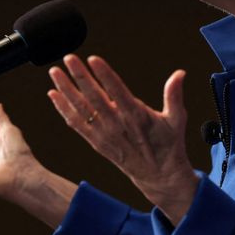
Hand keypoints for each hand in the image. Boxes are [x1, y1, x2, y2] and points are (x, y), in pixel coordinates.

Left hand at [47, 54, 198, 224]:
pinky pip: (76, 125)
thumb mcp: (176, 120)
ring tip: (54, 73)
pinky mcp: (97, 142)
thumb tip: (180, 73)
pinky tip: (53, 95)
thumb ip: (174, 95)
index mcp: (136, 116)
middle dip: (80, 76)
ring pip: (81, 109)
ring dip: (66, 90)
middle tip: (68, 57)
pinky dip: (63, 109)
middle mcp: (117, 125)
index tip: (93, 59)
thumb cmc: (168, 144)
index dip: (105, 75)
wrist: (158, 176)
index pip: (117, 91)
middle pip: (94, 97)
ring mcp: (104, 134)